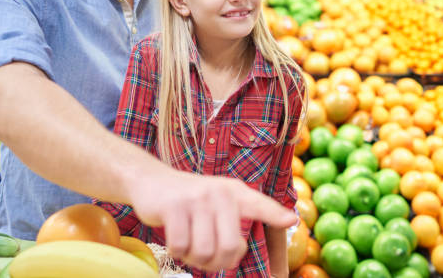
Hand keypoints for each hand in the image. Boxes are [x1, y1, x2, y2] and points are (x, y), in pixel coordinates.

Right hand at [129, 167, 296, 271]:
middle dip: (218, 262)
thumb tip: (242, 249)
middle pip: (230, 247)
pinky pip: (181, 247)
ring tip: (190, 246)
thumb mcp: (216, 200)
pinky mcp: (174, 206)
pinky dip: (177, 251)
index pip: (259, 204)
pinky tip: (176, 240)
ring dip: (194, 258)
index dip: (275, 214)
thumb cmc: (189, 200)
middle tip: (207, 258)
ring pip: (204, 251)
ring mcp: (196, 198)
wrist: (152, 180)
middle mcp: (219, 193)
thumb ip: (233, 219)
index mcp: (233, 192)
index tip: (290, 220)